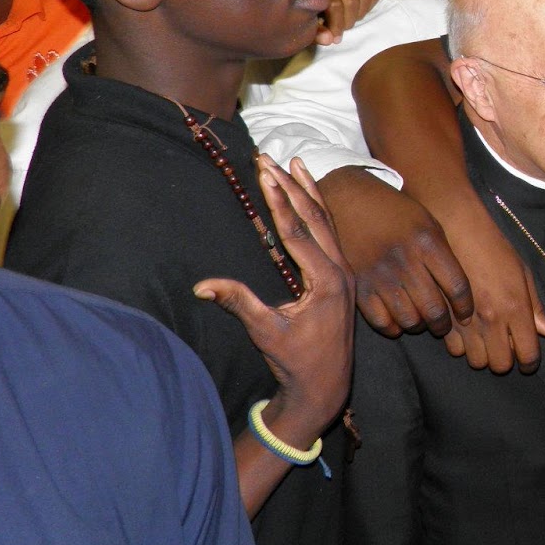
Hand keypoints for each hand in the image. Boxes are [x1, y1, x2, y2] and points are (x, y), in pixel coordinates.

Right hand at [194, 157, 355, 446]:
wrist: (326, 385)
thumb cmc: (296, 361)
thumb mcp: (266, 331)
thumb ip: (239, 303)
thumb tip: (201, 286)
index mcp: (326, 280)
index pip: (297, 231)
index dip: (279, 200)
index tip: (264, 173)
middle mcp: (340, 269)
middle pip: (314, 218)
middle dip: (291, 186)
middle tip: (270, 159)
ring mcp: (343, 271)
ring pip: (326, 222)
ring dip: (309, 192)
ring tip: (296, 163)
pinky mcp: (340, 276)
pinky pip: (330, 234)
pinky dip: (318, 211)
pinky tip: (309, 195)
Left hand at [315, 0, 380, 44]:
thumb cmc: (311, 11)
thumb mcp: (309, 24)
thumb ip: (317, 32)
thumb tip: (330, 39)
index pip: (335, 5)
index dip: (338, 25)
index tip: (336, 38)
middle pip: (352, 1)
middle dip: (349, 20)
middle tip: (343, 28)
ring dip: (360, 13)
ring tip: (350, 19)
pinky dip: (370, 4)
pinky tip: (359, 10)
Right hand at [318, 165, 473, 337]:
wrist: (349, 201)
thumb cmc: (395, 212)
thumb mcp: (427, 221)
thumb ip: (443, 254)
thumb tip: (458, 292)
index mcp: (428, 242)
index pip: (457, 286)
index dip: (465, 307)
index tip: (465, 316)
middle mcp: (406, 261)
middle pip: (434, 309)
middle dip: (443, 324)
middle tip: (443, 325)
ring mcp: (380, 276)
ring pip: (409, 320)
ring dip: (419, 326)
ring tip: (420, 320)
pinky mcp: (359, 286)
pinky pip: (382, 322)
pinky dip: (394, 327)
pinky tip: (398, 320)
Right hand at [436, 210, 544, 372]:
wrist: (458, 232)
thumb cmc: (496, 250)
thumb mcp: (523, 274)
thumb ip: (536, 307)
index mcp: (515, 308)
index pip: (527, 355)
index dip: (529, 362)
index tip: (528, 360)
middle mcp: (491, 319)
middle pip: (500, 365)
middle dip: (505, 359)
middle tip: (504, 345)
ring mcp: (466, 322)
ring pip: (476, 361)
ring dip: (482, 353)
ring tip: (484, 336)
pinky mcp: (444, 319)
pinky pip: (454, 350)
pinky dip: (462, 345)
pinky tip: (466, 330)